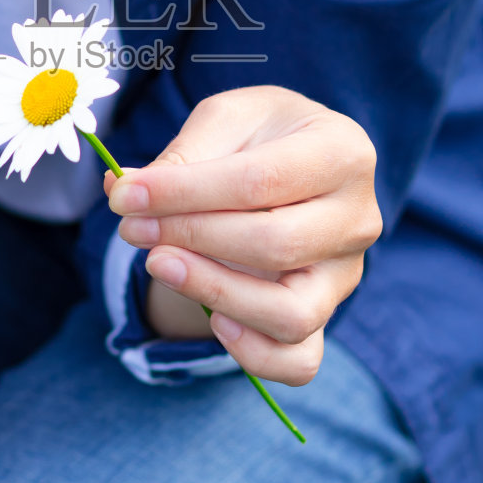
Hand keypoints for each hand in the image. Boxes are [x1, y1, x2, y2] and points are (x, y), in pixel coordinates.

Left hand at [106, 85, 380, 385]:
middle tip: (132, 227)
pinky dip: (252, 353)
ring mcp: (345, 276)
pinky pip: (298, 362)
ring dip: (213, 293)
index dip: (185, 192)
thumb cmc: (256, 139)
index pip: (260, 181)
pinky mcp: (326, 318)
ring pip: (290, 314)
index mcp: (343, 152)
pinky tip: (211, 320)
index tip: (126, 195)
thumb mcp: (225, 120)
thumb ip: (184, 153)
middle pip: (275, 245)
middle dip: (191, 238)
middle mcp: (358, 219)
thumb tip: (124, 192)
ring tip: (158, 263)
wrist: (285, 166)